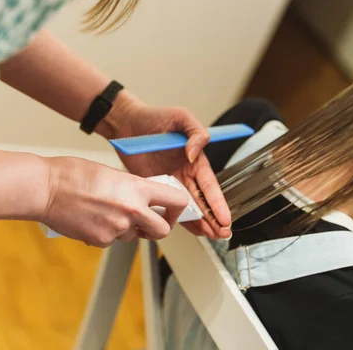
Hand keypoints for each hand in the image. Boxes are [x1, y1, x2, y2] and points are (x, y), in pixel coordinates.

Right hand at [42, 156, 188, 246]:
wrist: (46, 188)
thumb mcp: (115, 174)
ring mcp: (117, 228)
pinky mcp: (101, 241)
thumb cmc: (75, 174)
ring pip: (134, 237)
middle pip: (163, 231)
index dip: (178, 208)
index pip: (177, 200)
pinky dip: (106, 233)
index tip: (172, 210)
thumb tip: (147, 199)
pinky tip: (92, 219)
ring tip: (107, 212)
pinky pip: (112, 241)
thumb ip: (135, 188)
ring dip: (127, 229)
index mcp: (138, 188)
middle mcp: (133, 210)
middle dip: (158, 228)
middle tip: (149, 222)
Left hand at [103, 95, 231, 239]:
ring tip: (213, 236)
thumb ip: (196, 133)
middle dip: (215, 218)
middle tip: (224, 234)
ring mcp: (172, 182)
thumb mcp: (181, 117)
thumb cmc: (155, 117)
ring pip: (190, 207)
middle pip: (204, 200)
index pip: (210, 185)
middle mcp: (186, 174)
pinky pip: (170, 206)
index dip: (218, 203)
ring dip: (202, 222)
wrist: (127, 123)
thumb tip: (194, 154)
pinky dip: (181, 219)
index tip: (225, 218)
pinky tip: (193, 231)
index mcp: (196, 159)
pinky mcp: (156, 187)